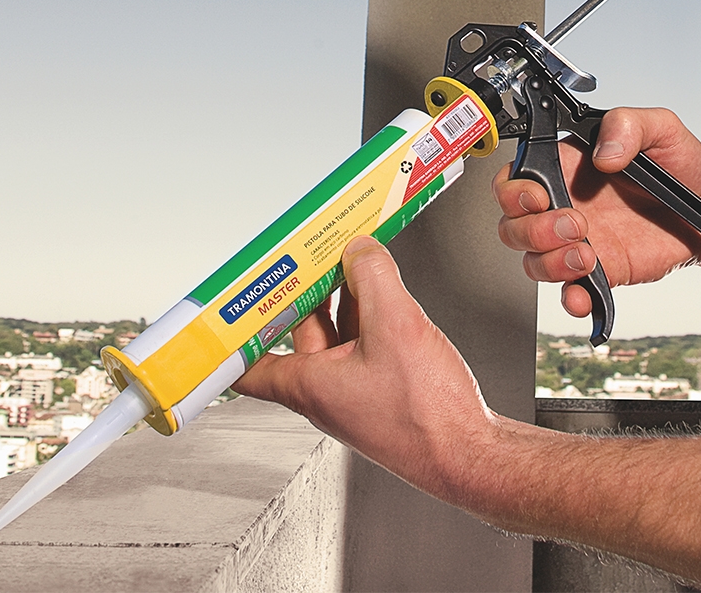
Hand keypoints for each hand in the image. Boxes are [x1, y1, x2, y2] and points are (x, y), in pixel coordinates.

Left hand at [232, 236, 494, 499]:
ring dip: (340, 297)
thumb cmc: (426, 415)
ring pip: (335, 332)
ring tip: (348, 258)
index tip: (232, 303)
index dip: (237, 334)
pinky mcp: (382, 387)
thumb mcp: (396, 326)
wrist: (468, 452)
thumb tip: (360, 249)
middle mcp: (326, 389)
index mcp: (310, 385)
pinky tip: (382, 289)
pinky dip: (367, 311)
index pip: (251, 364)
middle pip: (300, 331)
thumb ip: (374, 278)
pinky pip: (363, 340)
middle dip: (303, 291)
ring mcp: (355, 389)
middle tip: (305, 256)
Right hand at [494, 107, 700, 318]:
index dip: (513, 190)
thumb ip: (626, 125)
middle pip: (514, 225)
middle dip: (533, 230)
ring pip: (534, 261)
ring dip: (550, 263)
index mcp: (567, 165)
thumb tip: (603, 154)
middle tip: (574, 223)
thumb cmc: (680, 164)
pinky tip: (583, 295)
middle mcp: (565, 204)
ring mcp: (579, 241)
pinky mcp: (601, 271)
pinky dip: (571, 299)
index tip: (537, 195)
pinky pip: (571, 292)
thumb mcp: (659, 127)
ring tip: (586, 254)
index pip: (515, 178)